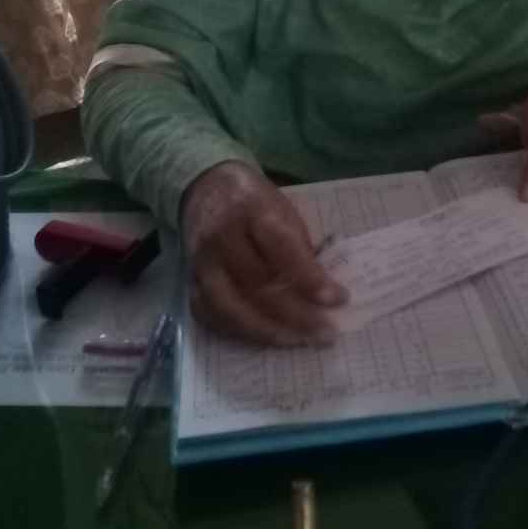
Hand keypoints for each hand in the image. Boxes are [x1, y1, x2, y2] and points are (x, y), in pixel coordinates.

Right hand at [180, 161, 347, 346]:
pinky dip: (239, 330)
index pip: (281, 248)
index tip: (338, 299)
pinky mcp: (189, 280)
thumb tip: (322, 291)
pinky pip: (210, 314)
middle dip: (296, 314)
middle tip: (326, 332)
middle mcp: (222, 237)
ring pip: (230, 307)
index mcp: (252, 210)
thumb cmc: (255, 201)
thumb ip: (298, 247)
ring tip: (299, 341)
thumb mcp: (283, 209)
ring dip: (268, 331)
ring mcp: (201, 262)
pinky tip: (265, 336)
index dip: (309, 277)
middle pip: (257, 285)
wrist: (206, 187)